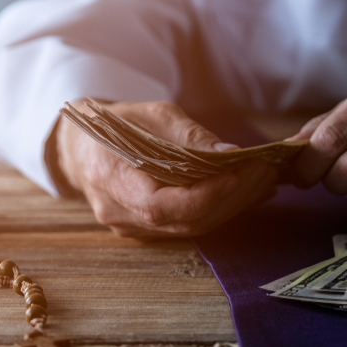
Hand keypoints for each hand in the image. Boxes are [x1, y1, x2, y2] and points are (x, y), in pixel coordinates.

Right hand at [52, 100, 277, 237]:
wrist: (81, 147)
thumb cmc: (115, 125)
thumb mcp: (152, 115)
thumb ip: (190, 137)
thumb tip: (230, 156)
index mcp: (112, 182)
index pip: (166, 206)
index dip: (209, 195)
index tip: (243, 174)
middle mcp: (122, 215)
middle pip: (187, 220)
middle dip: (232, 198)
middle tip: (266, 173)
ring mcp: (134, 229)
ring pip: (192, 227)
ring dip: (232, 206)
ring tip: (263, 182)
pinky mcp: (148, 231)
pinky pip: (188, 225)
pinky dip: (219, 209)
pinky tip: (244, 193)